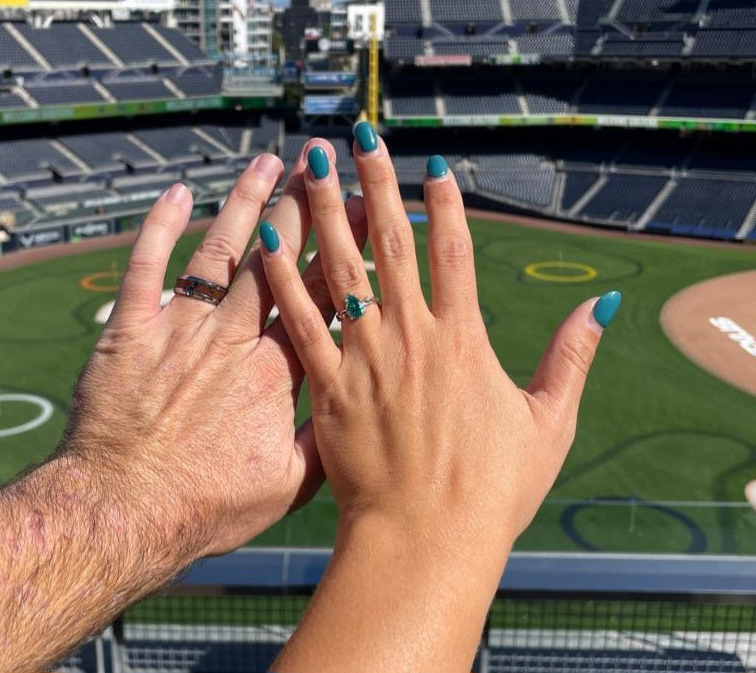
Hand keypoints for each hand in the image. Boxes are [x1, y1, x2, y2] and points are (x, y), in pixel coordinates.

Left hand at [64, 151, 366, 559]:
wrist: (122, 511)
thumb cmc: (204, 506)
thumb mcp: (287, 487)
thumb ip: (324, 439)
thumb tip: (355, 403)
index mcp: (273, 374)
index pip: (319, 298)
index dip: (347, 252)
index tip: (367, 215)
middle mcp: (230, 340)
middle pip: (277, 261)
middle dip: (307, 210)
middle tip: (329, 169)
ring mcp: (178, 331)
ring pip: (219, 252)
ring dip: (245, 203)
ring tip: (271, 162)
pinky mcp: (130, 332)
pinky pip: (146, 267)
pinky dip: (158, 226)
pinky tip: (177, 192)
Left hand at [262, 130, 620, 672]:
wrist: (427, 541)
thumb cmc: (491, 491)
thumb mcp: (548, 423)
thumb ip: (572, 358)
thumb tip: (600, 305)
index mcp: (465, 341)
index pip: (453, 252)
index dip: (443, 203)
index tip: (430, 164)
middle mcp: (412, 338)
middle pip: (390, 244)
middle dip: (374, 184)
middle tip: (358, 136)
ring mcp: (366, 360)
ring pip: (340, 270)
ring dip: (323, 212)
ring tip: (308, 164)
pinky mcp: (328, 389)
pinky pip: (300, 323)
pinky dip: (283, 279)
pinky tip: (267, 240)